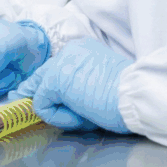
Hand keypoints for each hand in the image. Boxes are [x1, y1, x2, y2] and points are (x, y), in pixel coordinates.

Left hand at [12, 36, 132, 132]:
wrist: (135, 94)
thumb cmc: (127, 94)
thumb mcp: (100, 82)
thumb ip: (79, 85)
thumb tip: (58, 101)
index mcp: (83, 49)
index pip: (55, 67)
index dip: (44, 86)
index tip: (34, 96)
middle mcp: (69, 51)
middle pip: (42, 76)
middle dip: (40, 96)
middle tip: (31, 104)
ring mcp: (60, 64)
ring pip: (43, 93)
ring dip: (59, 111)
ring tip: (86, 116)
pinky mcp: (55, 80)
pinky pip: (43, 106)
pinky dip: (57, 117)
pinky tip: (80, 117)